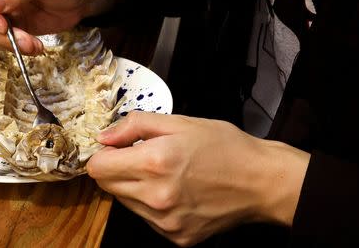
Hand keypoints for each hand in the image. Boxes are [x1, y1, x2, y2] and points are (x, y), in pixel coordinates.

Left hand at [87, 112, 309, 245]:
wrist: (260, 181)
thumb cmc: (224, 146)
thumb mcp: (180, 122)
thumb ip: (135, 125)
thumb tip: (105, 137)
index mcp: (154, 163)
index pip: (98, 167)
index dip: (105, 153)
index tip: (118, 148)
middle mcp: (156, 197)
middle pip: (107, 186)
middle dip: (118, 169)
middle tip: (144, 157)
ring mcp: (165, 222)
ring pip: (126, 203)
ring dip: (135, 187)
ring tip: (165, 173)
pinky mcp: (176, 237)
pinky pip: (148, 219)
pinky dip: (154, 204)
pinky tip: (177, 191)